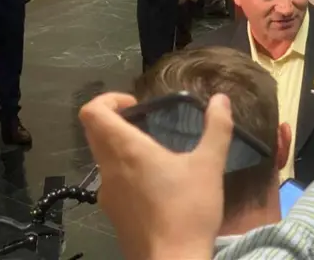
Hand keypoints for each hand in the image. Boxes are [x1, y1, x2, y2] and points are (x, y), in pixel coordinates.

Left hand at [79, 92, 233, 259]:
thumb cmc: (189, 210)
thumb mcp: (209, 165)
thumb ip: (217, 128)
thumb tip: (221, 99)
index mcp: (126, 151)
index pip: (92, 112)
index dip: (108, 100)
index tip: (135, 104)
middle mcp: (109, 170)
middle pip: (95, 132)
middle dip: (116, 120)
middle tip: (146, 122)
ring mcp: (107, 195)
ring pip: (103, 158)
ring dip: (122, 146)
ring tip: (157, 153)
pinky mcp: (113, 214)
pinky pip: (112, 181)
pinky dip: (126, 171)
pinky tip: (157, 184)